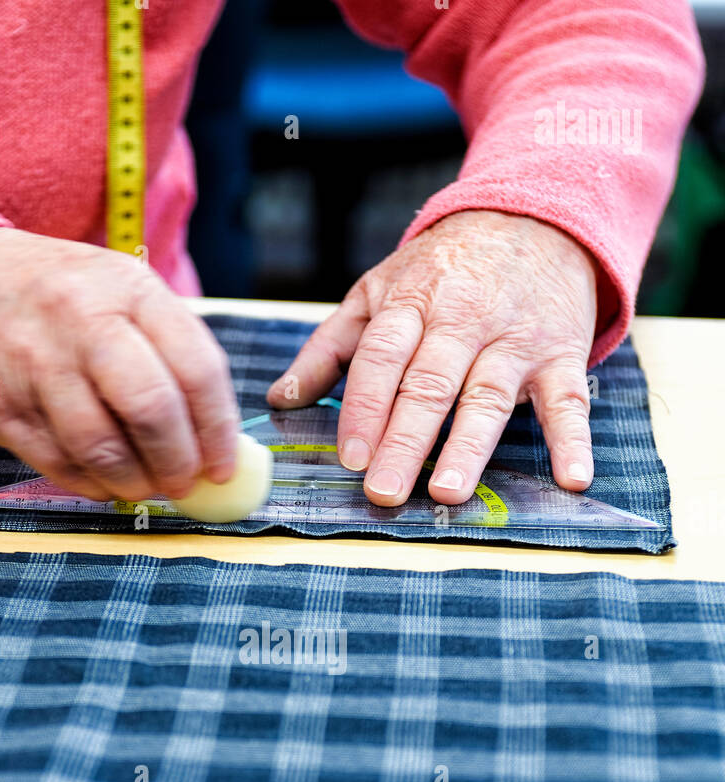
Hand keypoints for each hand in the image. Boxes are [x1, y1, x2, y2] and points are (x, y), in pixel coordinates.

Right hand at [0, 227, 239, 500]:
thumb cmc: (58, 298)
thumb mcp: (120, 295)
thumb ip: (170, 354)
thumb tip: (218, 439)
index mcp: (129, 290)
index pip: (197, 368)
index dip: (218, 430)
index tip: (223, 466)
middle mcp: (83, 319)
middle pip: (153, 409)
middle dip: (179, 463)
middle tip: (185, 484)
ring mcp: (36, 362)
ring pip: (103, 447)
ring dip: (134, 483)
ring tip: (144, 487)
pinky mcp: (0, 405)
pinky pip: (60, 464)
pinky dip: (91, 485)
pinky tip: (102, 481)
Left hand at [268, 210, 597, 505]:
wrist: (535, 216)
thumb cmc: (444, 268)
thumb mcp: (379, 291)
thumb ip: (331, 347)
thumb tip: (281, 399)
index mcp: (411, 303)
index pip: (381, 359)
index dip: (364, 408)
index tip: (349, 456)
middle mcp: (463, 320)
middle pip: (428, 385)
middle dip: (405, 440)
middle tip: (383, 490)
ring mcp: (514, 339)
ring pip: (487, 396)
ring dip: (468, 447)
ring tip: (447, 492)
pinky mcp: (561, 354)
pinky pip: (568, 400)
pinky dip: (573, 440)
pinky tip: (572, 478)